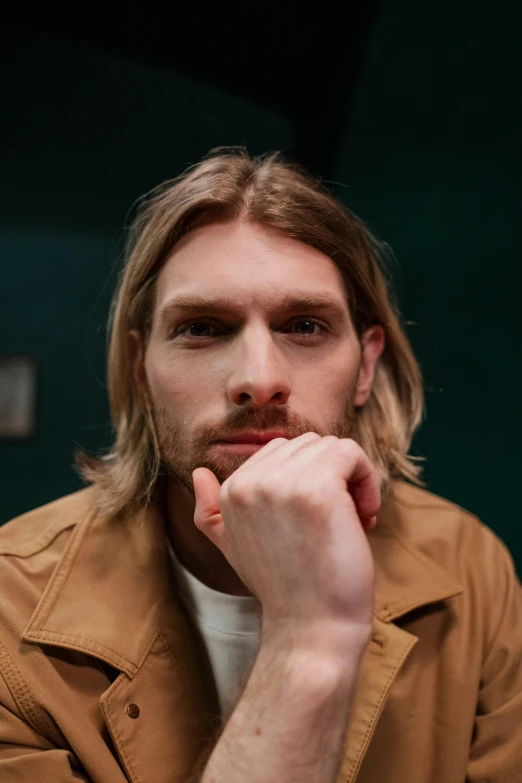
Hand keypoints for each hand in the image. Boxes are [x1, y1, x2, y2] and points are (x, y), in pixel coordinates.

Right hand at [192, 433, 379, 642]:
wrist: (310, 629)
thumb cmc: (283, 589)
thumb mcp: (234, 547)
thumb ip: (211, 511)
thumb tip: (198, 473)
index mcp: (230, 491)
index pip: (280, 450)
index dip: (309, 478)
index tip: (320, 518)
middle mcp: (249, 482)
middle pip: (307, 444)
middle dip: (332, 475)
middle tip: (343, 518)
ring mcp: (281, 483)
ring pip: (330, 447)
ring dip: (352, 479)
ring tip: (354, 518)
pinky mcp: (316, 488)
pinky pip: (350, 453)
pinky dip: (367, 479)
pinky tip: (365, 516)